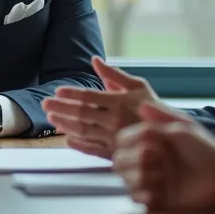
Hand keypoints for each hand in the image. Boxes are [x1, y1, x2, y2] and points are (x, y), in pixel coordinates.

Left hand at [42, 57, 161, 157]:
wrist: (169, 134)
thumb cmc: (151, 106)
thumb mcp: (137, 86)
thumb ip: (114, 74)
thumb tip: (95, 60)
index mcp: (120, 101)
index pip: (89, 96)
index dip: (71, 94)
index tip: (57, 91)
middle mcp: (115, 120)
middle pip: (81, 113)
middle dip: (60, 108)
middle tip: (45, 104)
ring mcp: (114, 138)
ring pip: (83, 131)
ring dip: (65, 125)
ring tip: (52, 119)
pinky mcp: (115, 153)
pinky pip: (92, 149)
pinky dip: (78, 144)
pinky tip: (67, 139)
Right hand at [113, 103, 214, 211]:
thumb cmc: (206, 150)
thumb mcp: (183, 128)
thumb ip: (160, 117)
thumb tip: (140, 104)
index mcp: (151, 142)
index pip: (122, 139)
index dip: (131, 138)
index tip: (150, 139)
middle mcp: (147, 161)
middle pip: (119, 160)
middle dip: (135, 158)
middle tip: (158, 157)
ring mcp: (150, 180)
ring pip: (125, 179)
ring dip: (141, 176)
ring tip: (164, 176)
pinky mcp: (155, 199)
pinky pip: (135, 198)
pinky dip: (144, 194)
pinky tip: (158, 192)